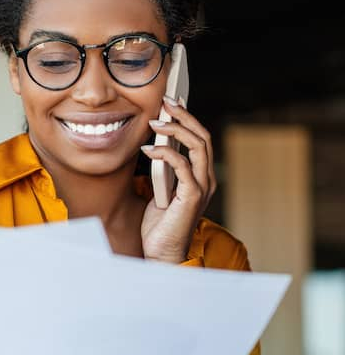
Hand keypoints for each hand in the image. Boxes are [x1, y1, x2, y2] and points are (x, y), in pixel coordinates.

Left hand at [140, 97, 216, 263]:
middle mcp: (206, 180)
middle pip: (203, 137)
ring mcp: (202, 187)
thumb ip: (164, 171)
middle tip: (165, 102)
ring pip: (198, 146)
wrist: (161, 252)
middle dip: (184, 115)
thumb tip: (155, 146)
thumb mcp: (161, 191)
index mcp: (200, 177)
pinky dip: (165, 153)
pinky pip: (182, 165)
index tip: (172, 103)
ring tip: (155, 122)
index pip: (201, 140)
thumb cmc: (160, 225)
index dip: (189, 119)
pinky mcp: (193, 196)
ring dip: (176, 129)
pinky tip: (148, 150)